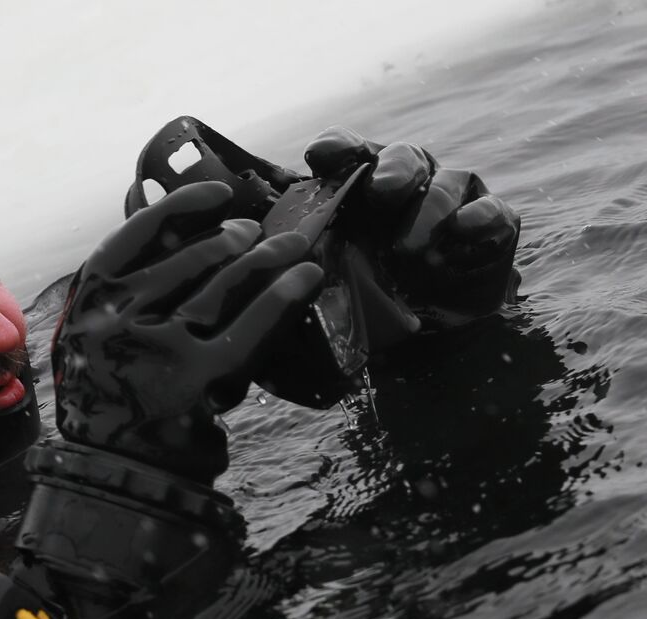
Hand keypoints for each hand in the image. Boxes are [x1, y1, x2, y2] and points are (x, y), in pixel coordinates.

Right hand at [53, 181, 322, 484]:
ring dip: (266, 259)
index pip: (133, 237)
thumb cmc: (111, 404)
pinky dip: (282, 297)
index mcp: (87, 307)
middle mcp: (116, 322)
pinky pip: (249, 327)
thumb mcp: (91, 342)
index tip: (215, 196)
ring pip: (222, 286)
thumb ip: (119, 292)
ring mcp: (157, 349)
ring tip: (292, 248)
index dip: (178, 208)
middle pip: (187, 259)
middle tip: (258, 232)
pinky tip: (305, 280)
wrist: (119, 479)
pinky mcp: (198, 379)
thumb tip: (153, 210)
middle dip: (233, 239)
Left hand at [305, 127, 520, 322]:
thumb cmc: (374, 287)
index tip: (320, 156)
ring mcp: (454, 198)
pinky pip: (493, 211)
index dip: (337, 146)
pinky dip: (480, 217)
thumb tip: (273, 252)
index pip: (350, 149)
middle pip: (404, 157)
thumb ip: (312, 253)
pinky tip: (465, 228)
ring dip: (430, 210)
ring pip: (447, 184)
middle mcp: (411, 180)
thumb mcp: (335, 271)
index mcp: (366, 182)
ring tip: (410, 248)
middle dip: (393, 171)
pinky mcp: (492, 224)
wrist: (432, 323)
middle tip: (382, 191)